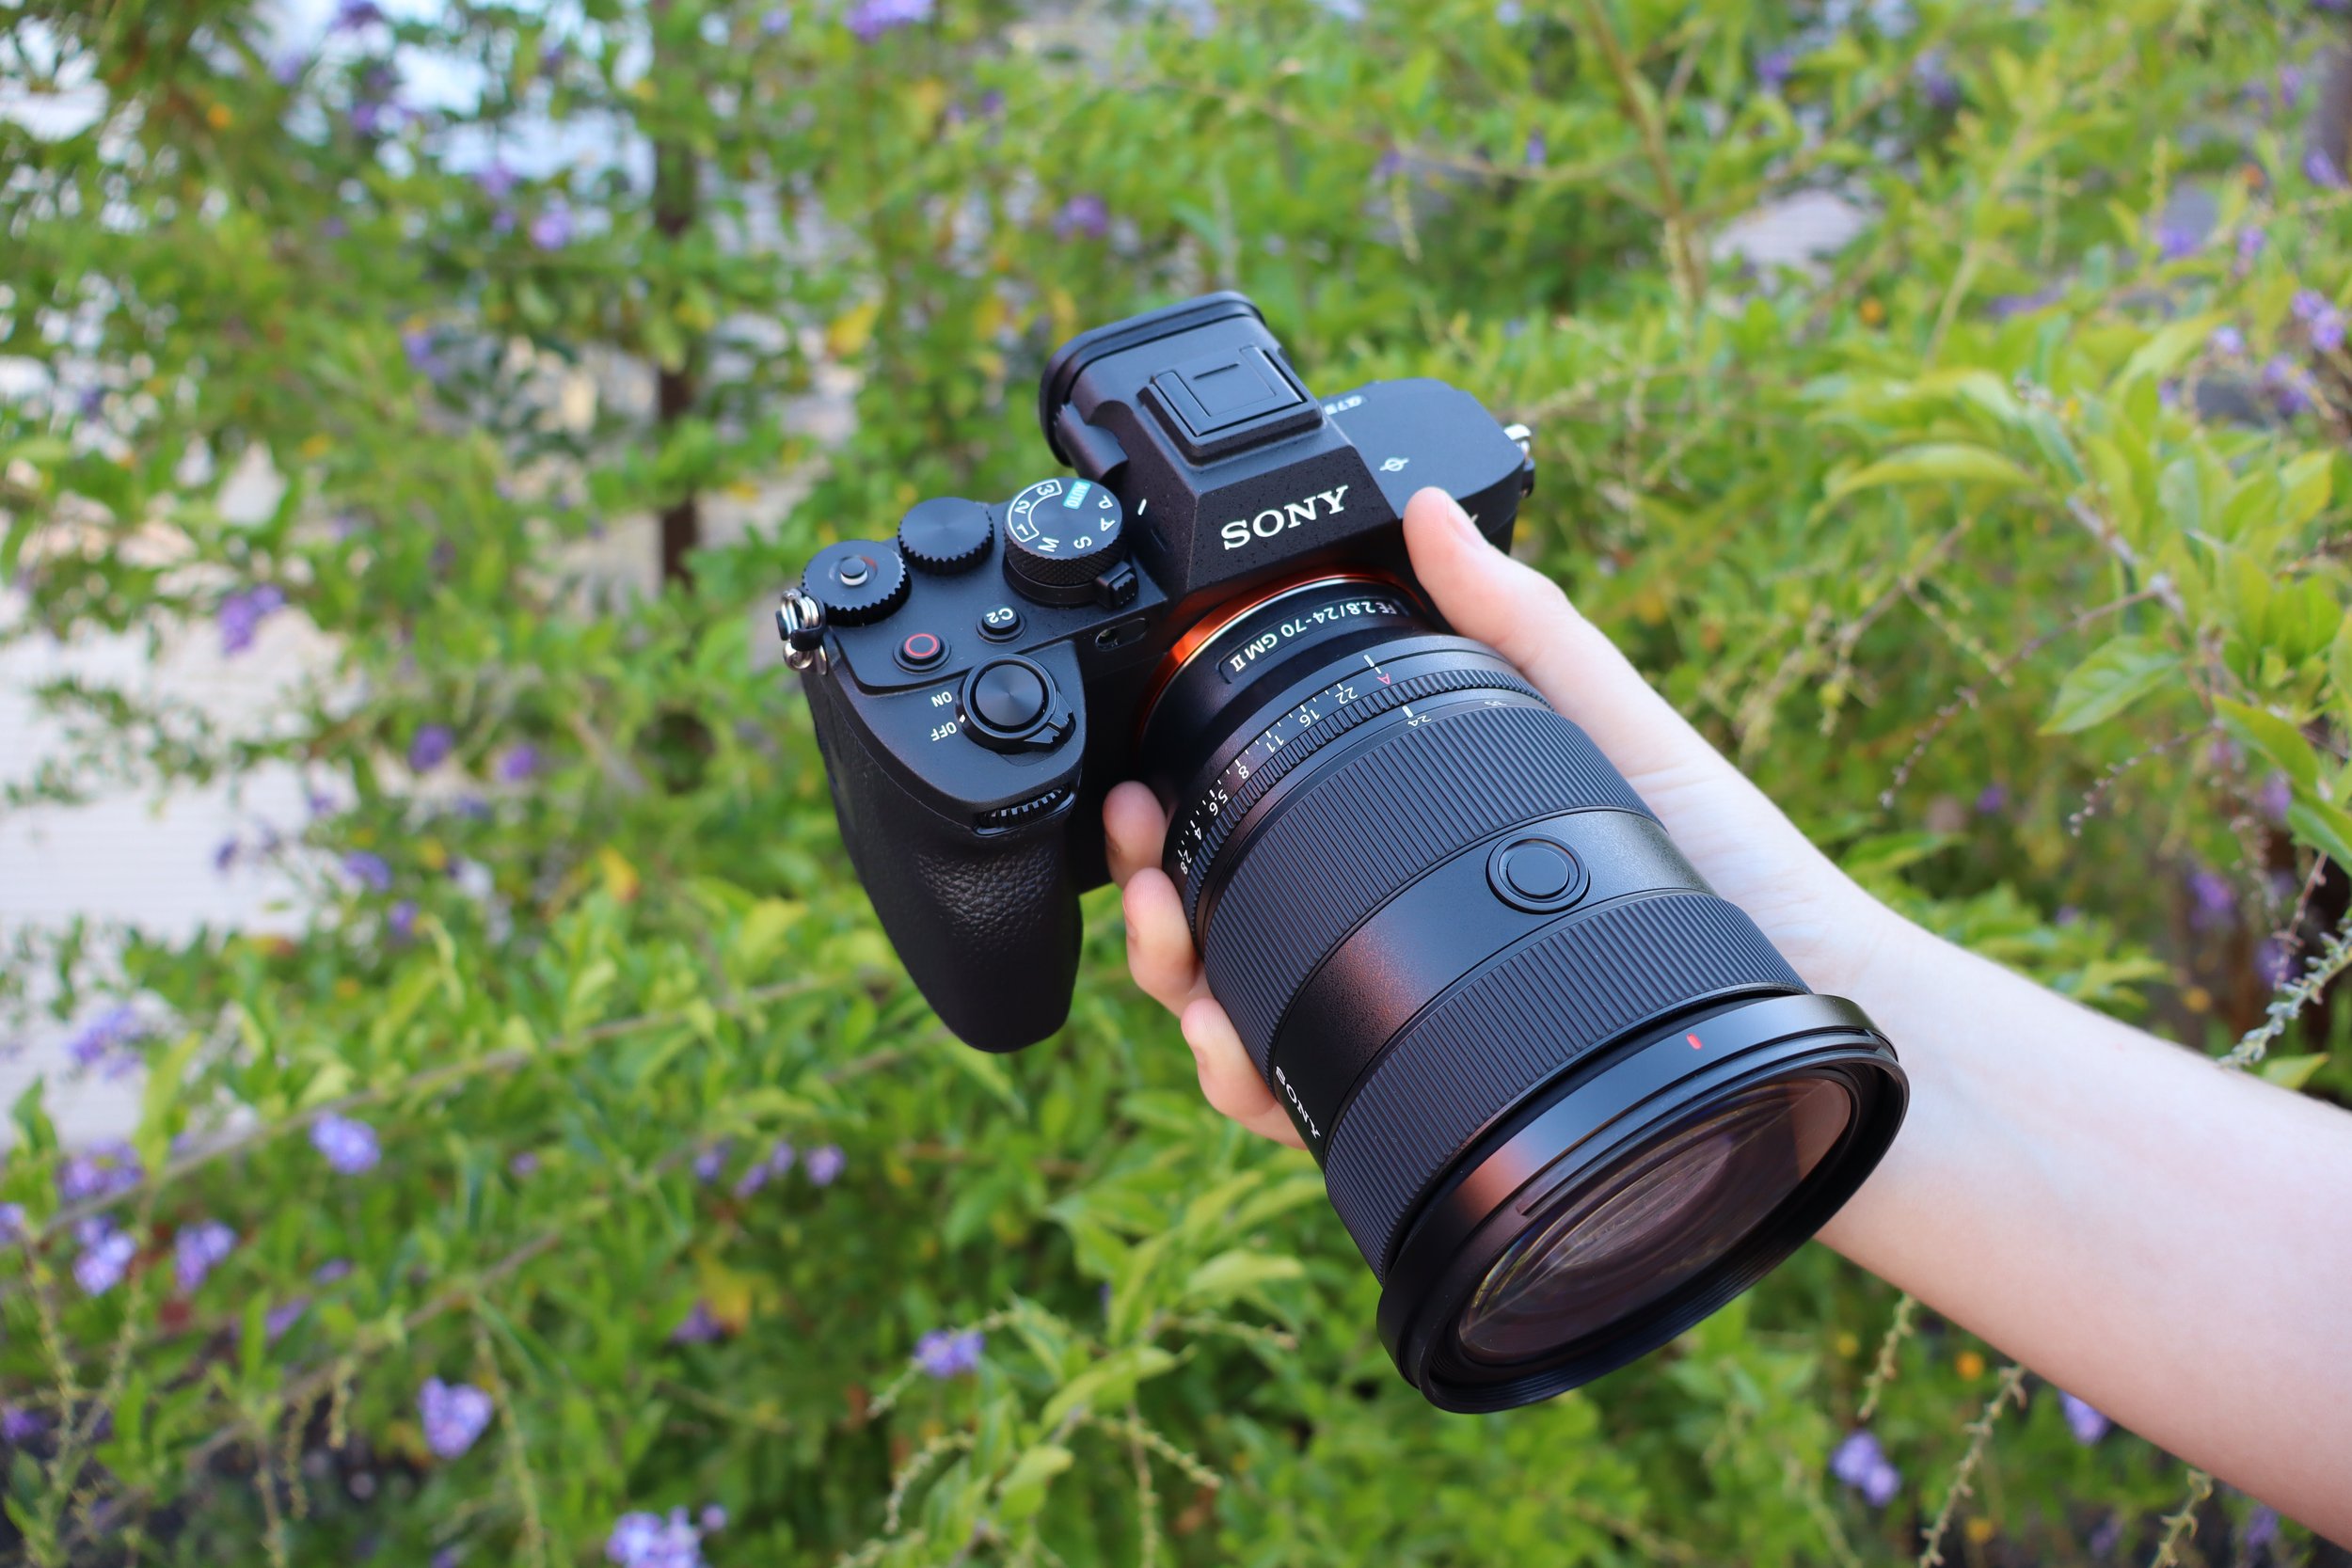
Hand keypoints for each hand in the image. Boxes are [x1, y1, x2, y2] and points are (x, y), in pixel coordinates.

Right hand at [1102, 485, 1899, 1145]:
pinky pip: (1299, 1114)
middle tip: (1135, 870)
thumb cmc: (1724, 873)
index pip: (1261, 832)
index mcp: (1409, 857)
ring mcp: (1394, 1034)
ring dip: (1175, 991)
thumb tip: (1428, 507)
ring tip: (1175, 953)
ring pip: (1233, 1021)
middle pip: (1218, 930)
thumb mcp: (1611, 726)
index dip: (1175, 813)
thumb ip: (1519, 625)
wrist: (1802, 1021)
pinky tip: (1233, 1053)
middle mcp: (1386, 947)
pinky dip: (1243, 1089)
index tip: (1135, 780)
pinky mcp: (1420, 1118)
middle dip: (1148, 904)